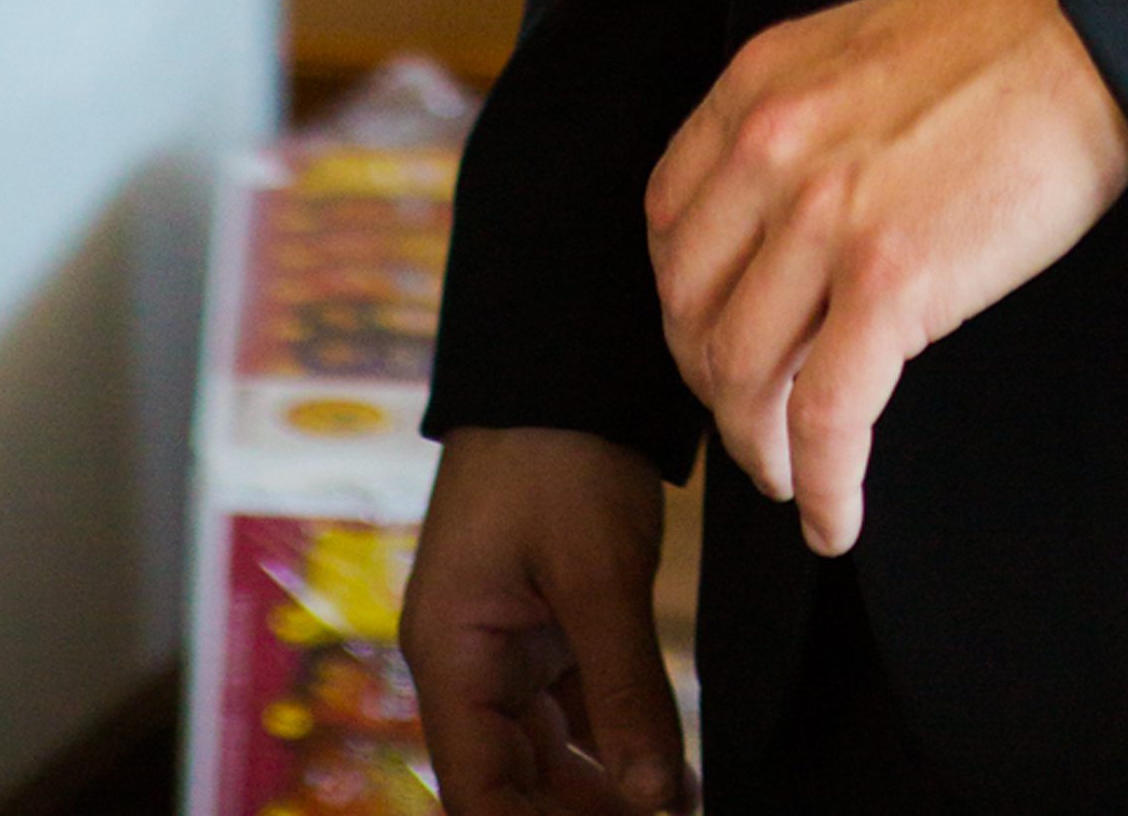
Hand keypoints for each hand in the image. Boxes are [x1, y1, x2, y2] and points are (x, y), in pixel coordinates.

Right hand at [399, 428, 685, 812]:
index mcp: (451, 655)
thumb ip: (624, 690)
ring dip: (606, 793)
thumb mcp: (595, 570)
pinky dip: (622, 744)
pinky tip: (675, 780)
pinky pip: (580, 708)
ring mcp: (509, 642)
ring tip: (675, 815)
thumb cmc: (559, 451)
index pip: (478, 794)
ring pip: (551, 753)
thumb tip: (655, 801)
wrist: (568, 357)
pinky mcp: (550, 621)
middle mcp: (470, 661)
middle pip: (514, 783)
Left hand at [646, 0, 1127, 559]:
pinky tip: (835, 518)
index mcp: (755, 88)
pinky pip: (826, 417)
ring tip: (791, 476)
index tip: (715, 342)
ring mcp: (824, 216)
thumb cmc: (998, 43)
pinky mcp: (891, 280)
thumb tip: (781, 235)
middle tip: (752, 420)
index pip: (668, 221)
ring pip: (741, 373)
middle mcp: (769, 148)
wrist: (1087, 33)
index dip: (685, 302)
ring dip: (758, 447)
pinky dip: (821, 485)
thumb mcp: (852, 54)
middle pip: (690, 308)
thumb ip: (799, 129)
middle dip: (713, 385)